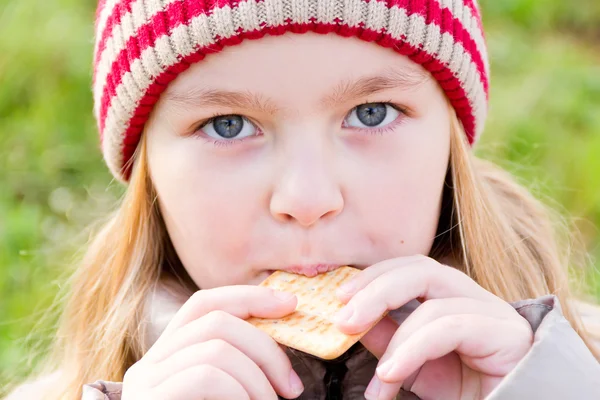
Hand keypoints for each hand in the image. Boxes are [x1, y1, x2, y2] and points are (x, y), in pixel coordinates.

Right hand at [121, 286, 304, 399]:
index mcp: (170, 355)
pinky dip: (240, 393)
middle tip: (292, 388)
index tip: (291, 304)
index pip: (205, 304)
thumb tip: (282, 342)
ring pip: (216, 348)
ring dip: (257, 378)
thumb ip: (239, 367)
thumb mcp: (227, 394)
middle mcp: (150, 362)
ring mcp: (146, 383)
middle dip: (266, 347)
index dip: (249, 297)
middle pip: (217, 321)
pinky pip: (206, 376)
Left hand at [333, 255, 533, 399]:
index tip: (337, 297)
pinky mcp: (507, 333)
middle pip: (420, 270)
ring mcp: (493, 311)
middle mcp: (473, 296)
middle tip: (342, 321)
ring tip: (377, 378)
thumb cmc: (466, 392)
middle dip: (375, 290)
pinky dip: (413, 350)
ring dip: (395, 341)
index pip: (410, 267)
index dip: (373, 276)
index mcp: (452, 296)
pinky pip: (449, 328)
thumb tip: (351, 319)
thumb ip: (387, 339)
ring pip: (433, 302)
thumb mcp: (414, 364)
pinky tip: (392, 374)